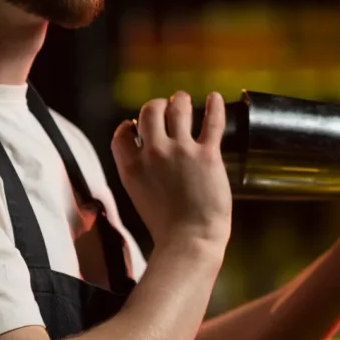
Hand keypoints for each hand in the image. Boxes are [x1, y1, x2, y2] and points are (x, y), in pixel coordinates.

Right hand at [112, 91, 232, 249]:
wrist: (190, 241)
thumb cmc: (168, 226)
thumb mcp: (139, 195)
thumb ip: (139, 172)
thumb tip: (144, 154)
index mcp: (132, 167)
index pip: (123, 132)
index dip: (130, 124)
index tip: (137, 125)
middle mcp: (153, 153)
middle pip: (150, 111)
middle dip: (158, 105)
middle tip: (166, 107)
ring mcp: (180, 151)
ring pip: (178, 107)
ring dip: (181, 100)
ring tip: (185, 100)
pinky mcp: (207, 154)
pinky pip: (211, 120)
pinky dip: (214, 105)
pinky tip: (215, 98)